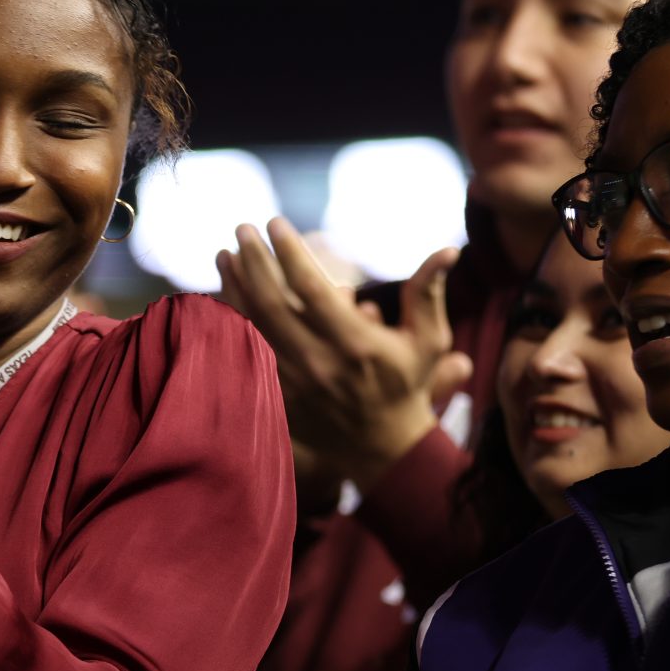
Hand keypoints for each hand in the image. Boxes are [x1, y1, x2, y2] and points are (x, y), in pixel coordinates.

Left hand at [216, 217, 472, 489]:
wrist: (383, 448)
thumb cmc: (407, 385)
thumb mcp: (428, 341)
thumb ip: (428, 294)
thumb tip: (448, 251)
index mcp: (356, 345)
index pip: (310, 288)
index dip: (289, 252)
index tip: (275, 222)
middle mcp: (319, 364)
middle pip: (271, 303)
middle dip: (253, 261)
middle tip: (242, 229)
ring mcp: (293, 384)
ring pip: (250, 328)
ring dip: (234, 288)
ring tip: (224, 255)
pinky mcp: (277, 399)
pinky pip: (243, 356)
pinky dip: (230, 326)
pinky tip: (221, 300)